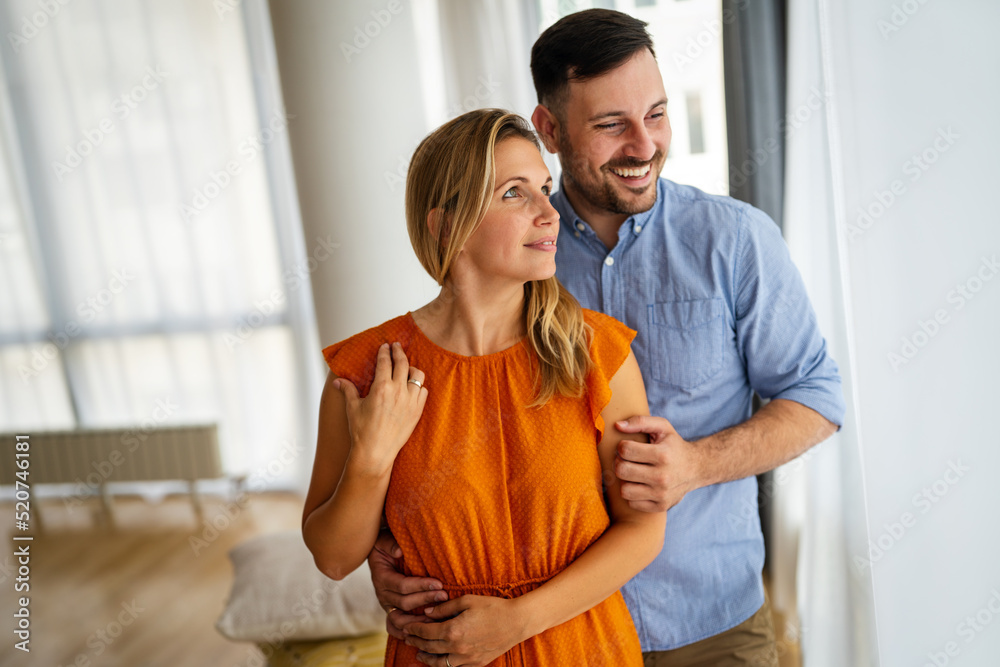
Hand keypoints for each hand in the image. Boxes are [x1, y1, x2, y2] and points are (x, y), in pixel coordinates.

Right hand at [335, 342, 427, 470]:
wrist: (376, 452)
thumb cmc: (362, 431)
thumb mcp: (352, 408)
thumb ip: (348, 390)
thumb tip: (338, 380)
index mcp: (381, 388)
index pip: (385, 362)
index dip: (385, 352)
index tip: (385, 346)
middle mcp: (398, 391)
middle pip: (403, 363)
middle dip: (399, 352)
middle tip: (396, 346)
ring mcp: (410, 401)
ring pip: (418, 376)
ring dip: (412, 368)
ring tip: (406, 367)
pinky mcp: (417, 411)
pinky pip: (423, 391)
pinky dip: (419, 386)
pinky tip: (412, 387)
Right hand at [367, 530, 446, 639]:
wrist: (378, 554)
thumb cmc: (384, 546)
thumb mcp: (384, 540)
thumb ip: (390, 544)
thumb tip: (400, 551)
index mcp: (381, 577)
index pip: (402, 586)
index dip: (420, 586)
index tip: (438, 583)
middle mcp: (382, 594)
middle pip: (404, 603)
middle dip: (426, 600)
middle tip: (444, 595)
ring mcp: (386, 605)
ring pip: (400, 619)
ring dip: (419, 619)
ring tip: (438, 615)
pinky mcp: (391, 611)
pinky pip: (395, 627)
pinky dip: (406, 632)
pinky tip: (423, 630)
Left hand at [403, 595, 527, 665]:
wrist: (516, 622)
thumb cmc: (493, 607)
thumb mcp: (467, 600)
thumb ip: (444, 608)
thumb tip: (428, 612)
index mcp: (453, 630)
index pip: (426, 632)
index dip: (414, 629)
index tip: (407, 626)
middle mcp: (457, 647)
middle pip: (430, 647)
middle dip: (416, 642)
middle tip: (408, 638)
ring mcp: (467, 658)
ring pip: (439, 662)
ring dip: (426, 658)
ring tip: (419, 653)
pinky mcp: (476, 663)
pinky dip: (443, 664)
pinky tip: (440, 660)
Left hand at [613, 415, 704, 511]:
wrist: (696, 468)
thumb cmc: (674, 446)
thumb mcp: (662, 427)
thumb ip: (640, 421)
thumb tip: (617, 425)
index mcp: (663, 455)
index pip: (625, 450)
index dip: (622, 446)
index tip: (628, 447)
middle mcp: (663, 477)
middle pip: (622, 471)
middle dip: (620, 462)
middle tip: (627, 460)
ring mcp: (662, 494)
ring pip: (624, 490)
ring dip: (625, 481)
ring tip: (633, 473)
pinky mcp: (661, 506)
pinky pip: (632, 502)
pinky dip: (633, 494)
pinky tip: (640, 485)